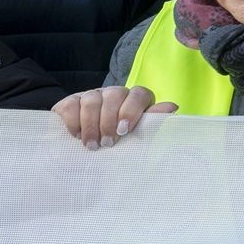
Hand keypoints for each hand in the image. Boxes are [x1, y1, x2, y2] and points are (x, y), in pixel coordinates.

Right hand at [55, 86, 177, 148]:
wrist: (84, 149)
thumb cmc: (119, 142)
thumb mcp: (137, 135)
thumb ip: (153, 122)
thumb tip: (173, 107)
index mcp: (135, 100)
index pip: (139, 94)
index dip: (132, 110)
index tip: (124, 131)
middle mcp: (114, 94)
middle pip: (115, 95)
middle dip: (110, 121)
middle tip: (108, 143)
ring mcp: (92, 95)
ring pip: (92, 99)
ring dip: (92, 125)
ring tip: (93, 145)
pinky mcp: (71, 101)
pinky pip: (71, 104)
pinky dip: (74, 121)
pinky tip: (77, 136)